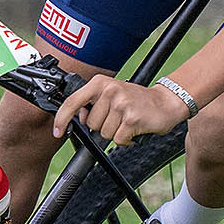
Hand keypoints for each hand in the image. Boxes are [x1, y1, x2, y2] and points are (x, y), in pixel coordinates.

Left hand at [53, 75, 192, 145]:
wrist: (166, 102)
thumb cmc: (137, 100)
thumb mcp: (112, 94)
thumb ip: (93, 104)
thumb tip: (80, 118)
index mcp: (100, 83)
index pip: (73, 101)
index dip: (62, 119)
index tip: (58, 131)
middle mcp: (109, 90)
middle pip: (91, 124)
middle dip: (102, 126)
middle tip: (117, 118)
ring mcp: (121, 104)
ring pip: (104, 133)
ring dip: (115, 133)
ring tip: (127, 122)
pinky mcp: (131, 118)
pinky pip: (118, 139)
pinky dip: (126, 140)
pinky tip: (134, 129)